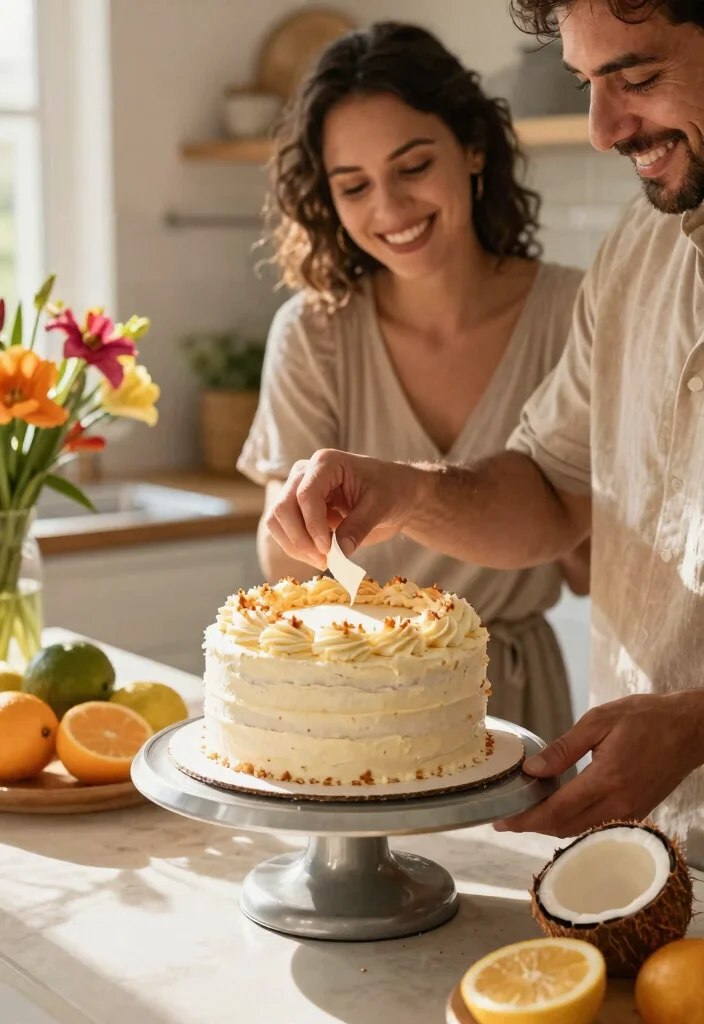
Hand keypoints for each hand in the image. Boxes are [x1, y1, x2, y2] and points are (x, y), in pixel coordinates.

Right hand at [266, 449, 429, 570]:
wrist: (395, 493)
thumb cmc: (391, 491)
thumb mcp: (381, 507)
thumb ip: (359, 527)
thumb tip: (340, 552)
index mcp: (326, 463)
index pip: (305, 495)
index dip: (313, 525)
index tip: (328, 550)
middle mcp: (305, 473)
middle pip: (283, 507)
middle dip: (299, 539)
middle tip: (323, 560)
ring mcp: (298, 490)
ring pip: (276, 520)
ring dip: (294, 546)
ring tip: (322, 561)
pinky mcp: (298, 509)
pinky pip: (284, 530)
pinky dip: (296, 548)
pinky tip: (320, 556)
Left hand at [494, 691, 703, 836]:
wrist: (689, 729)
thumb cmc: (645, 718)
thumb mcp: (599, 721)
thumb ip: (563, 749)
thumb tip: (531, 770)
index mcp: (607, 780)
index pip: (557, 811)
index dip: (525, 819)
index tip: (500, 821)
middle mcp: (619, 804)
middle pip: (565, 828)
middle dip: (532, 826)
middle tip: (506, 817)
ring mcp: (630, 813)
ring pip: (580, 831)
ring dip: (551, 825)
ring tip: (525, 812)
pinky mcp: (636, 814)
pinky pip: (596, 826)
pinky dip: (572, 821)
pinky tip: (557, 806)